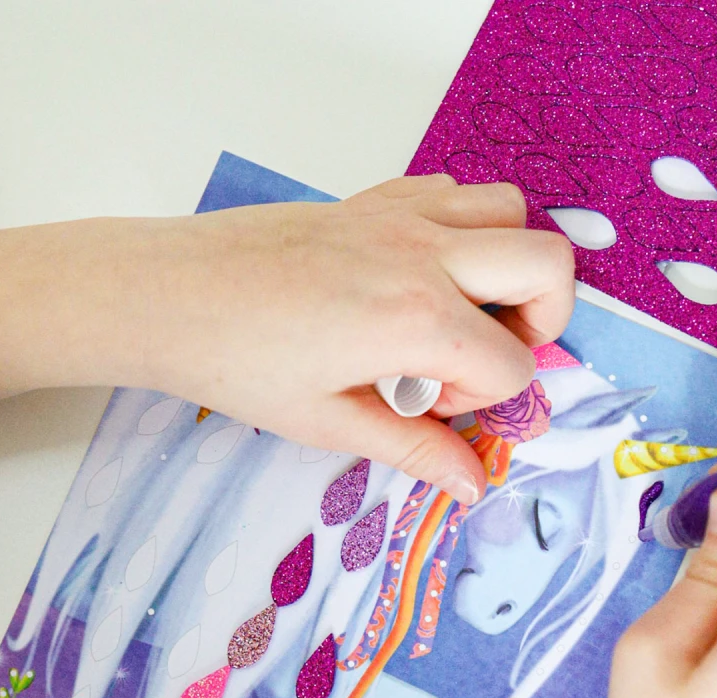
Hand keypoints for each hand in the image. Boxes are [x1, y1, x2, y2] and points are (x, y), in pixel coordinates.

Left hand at [99, 175, 575, 502]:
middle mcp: (423, 255)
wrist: (167, 295)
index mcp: (416, 320)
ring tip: (459, 315)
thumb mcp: (331, 422)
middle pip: (548, 266)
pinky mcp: (374, 199)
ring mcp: (400, 217)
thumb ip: (415, 449)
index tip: (439, 413)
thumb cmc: (237, 362)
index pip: (514, 364)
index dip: (492, 402)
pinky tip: (418, 280)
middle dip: (543, 323)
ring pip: (511, 214)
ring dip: (509, 268)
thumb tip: (472, 483)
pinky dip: (463, 231)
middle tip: (487, 358)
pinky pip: (454, 194)